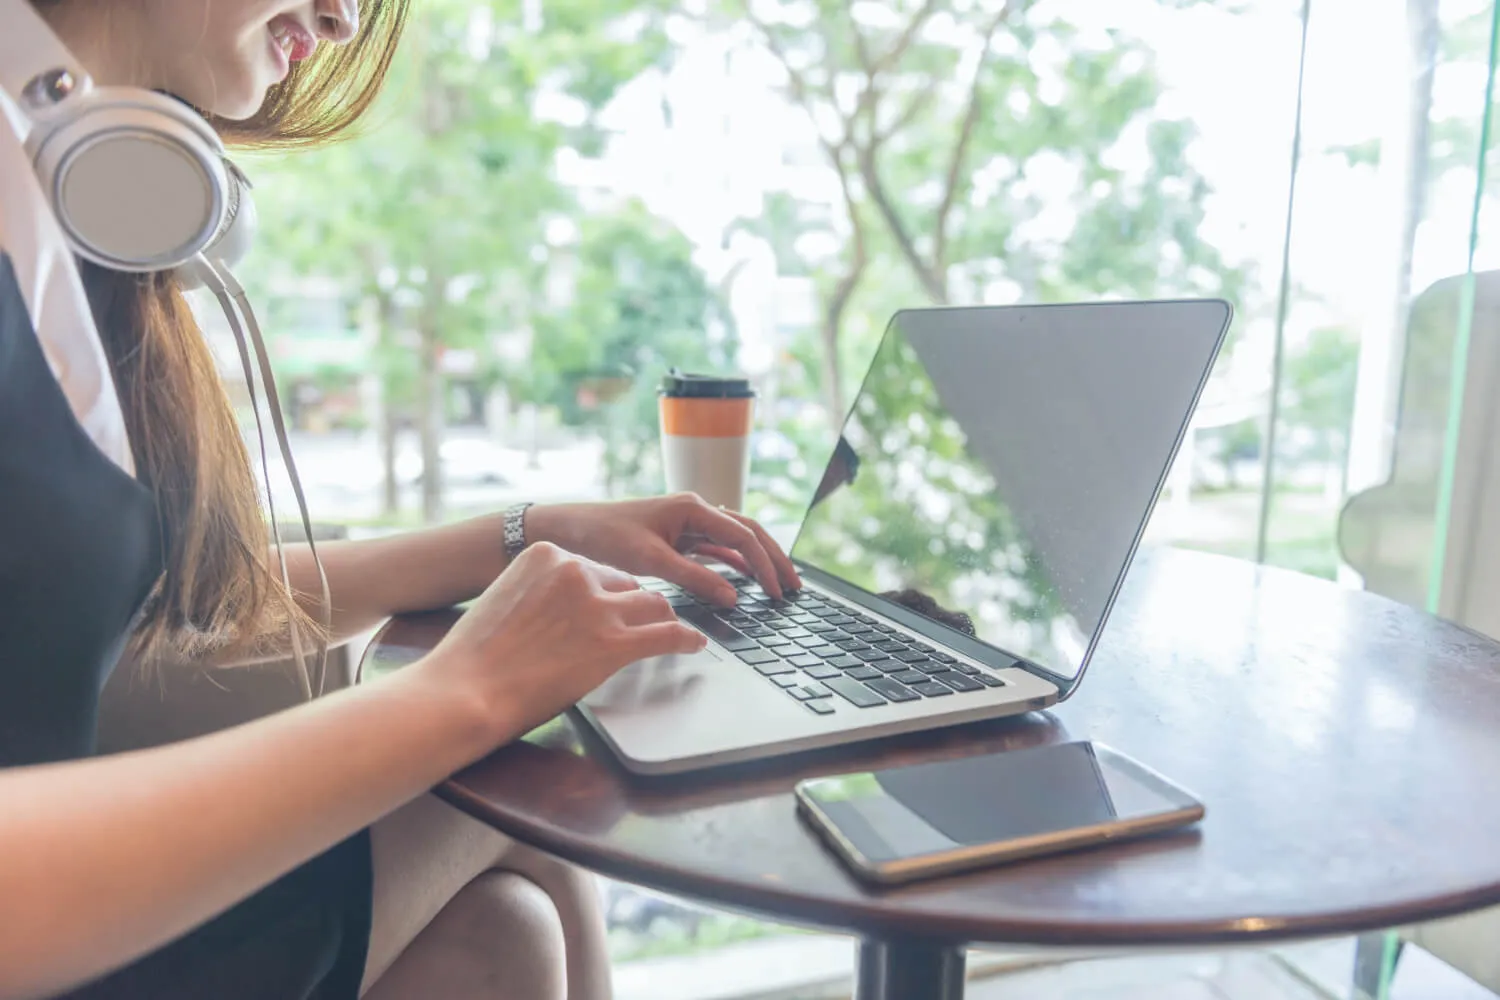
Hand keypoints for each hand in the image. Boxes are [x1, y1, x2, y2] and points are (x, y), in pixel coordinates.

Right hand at [420, 542, 707, 740]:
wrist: (464, 690)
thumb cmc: (474, 658)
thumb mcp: (505, 600)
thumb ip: (540, 594)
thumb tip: (565, 611)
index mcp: (546, 554)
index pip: (596, 568)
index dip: (606, 593)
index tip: (611, 607)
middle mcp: (576, 571)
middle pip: (626, 585)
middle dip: (632, 608)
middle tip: (637, 626)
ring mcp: (597, 606)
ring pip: (653, 605)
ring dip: (662, 620)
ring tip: (671, 632)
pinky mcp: (614, 643)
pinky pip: (666, 634)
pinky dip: (685, 639)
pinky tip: (693, 643)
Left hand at [527, 493, 800, 604]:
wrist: (570, 529)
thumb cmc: (604, 535)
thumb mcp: (651, 560)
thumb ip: (694, 578)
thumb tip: (732, 596)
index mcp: (692, 507)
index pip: (744, 536)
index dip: (765, 565)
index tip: (777, 592)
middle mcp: (695, 510)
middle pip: (749, 533)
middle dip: (775, 559)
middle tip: (795, 587)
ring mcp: (688, 523)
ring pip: (736, 541)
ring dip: (759, 561)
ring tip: (779, 585)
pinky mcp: (678, 537)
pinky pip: (716, 549)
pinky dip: (735, 564)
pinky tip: (747, 580)